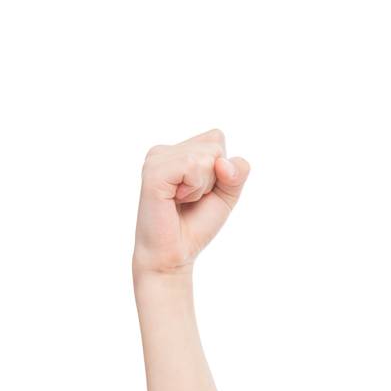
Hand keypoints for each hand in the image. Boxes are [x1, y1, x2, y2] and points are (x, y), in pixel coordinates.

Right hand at [133, 129, 249, 277]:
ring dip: (203, 186)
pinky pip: (192, 166)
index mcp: (178, 150)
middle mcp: (164, 150)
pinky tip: (176, 199)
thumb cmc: (197, 223)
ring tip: (182, 200)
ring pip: (205, 156)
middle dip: (214, 179)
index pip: (216, 138)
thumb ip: (237, 172)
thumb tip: (223, 162)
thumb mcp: (227, 194)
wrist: (176, 253)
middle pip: (214, 146)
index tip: (202, 190)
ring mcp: (156, 159)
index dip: (222, 169)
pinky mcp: (153, 172)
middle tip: (191, 198)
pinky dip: (194, 188)